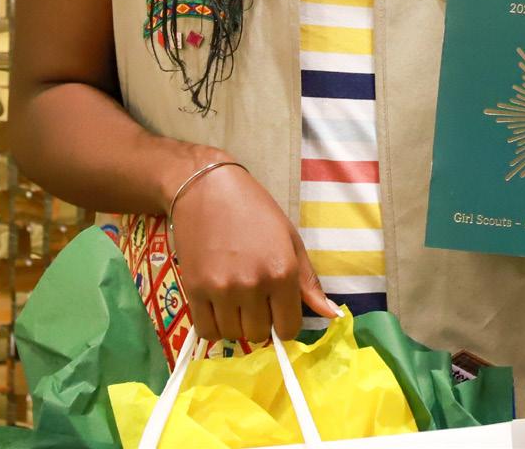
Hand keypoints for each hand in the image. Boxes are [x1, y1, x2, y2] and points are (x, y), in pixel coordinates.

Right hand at [169, 163, 338, 342]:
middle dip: (260, 321)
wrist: (207, 189)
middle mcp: (254, 284)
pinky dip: (214, 326)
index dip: (285, 322)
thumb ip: (308, 282)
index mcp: (283, 271)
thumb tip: (331, 315)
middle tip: (254, 296)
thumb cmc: (254, 210)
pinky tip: (217, 306)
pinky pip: (207, 332)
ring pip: (233, 335)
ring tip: (234, 296)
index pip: (289, 328)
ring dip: (236, 323)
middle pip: (259, 334)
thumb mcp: (290, 238)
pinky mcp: (194, 290)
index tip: (277, 308)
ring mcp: (222, 289)